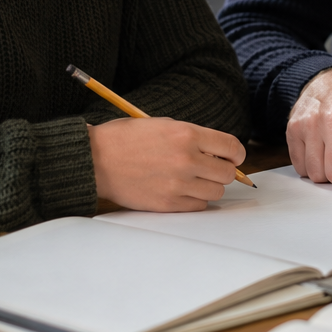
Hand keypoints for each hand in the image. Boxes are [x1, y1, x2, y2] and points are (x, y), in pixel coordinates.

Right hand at [89, 118, 246, 211]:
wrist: (96, 160)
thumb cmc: (127, 139)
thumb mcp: (164, 125)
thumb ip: (194, 137)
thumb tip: (221, 153)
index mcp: (187, 135)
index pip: (232, 148)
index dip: (236, 154)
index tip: (233, 157)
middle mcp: (187, 159)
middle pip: (228, 174)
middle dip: (223, 171)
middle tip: (211, 169)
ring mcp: (178, 184)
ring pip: (216, 192)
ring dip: (209, 187)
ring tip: (193, 180)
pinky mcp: (168, 203)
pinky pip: (198, 206)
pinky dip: (195, 200)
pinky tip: (181, 190)